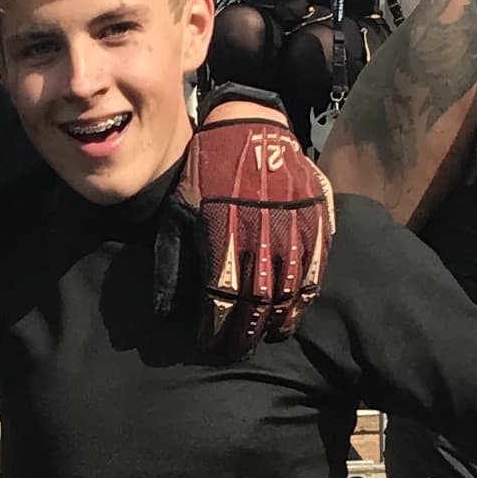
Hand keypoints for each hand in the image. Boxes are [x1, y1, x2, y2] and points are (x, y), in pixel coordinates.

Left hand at [154, 100, 328, 353]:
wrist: (249, 127)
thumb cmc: (208, 171)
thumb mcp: (179, 210)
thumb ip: (172, 260)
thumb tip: (161, 308)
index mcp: (223, 231)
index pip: (221, 295)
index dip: (216, 325)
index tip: (211, 343)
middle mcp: (260, 232)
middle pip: (256, 299)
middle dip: (246, 331)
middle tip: (237, 350)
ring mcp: (292, 225)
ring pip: (289, 287)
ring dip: (277, 319)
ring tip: (267, 336)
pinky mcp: (315, 218)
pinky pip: (314, 266)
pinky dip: (305, 293)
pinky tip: (295, 309)